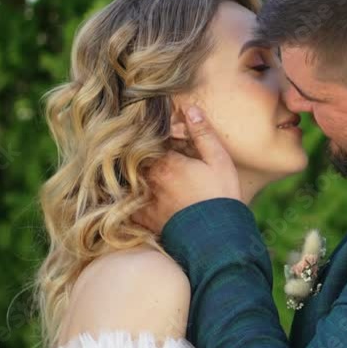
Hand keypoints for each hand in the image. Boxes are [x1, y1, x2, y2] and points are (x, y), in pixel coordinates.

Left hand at [134, 105, 241, 233]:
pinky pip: (126, 202)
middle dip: (142, 152)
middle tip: (142, 145)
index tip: (160, 132)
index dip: (156, 135)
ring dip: (134, 171)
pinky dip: (126, 195)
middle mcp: (151, 180)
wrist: (216, 238)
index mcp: (167, 163)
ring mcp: (145, 200)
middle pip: (137, 158)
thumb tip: (190, 109)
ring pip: (130, 178)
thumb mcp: (219, 160)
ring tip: (133, 165)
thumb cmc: (221, 196)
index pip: (151, 140)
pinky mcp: (144, 218)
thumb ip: (203, 134)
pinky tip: (129, 191)